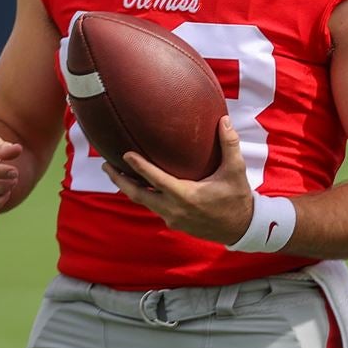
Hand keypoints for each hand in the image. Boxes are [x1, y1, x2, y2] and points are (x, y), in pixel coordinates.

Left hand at [106, 116, 253, 244]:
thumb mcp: (236, 171)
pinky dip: (143, 196)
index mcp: (186, 196)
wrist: (241, 227)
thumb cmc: (237, 198)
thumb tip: (224, 120)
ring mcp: (172, 218)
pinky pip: (153, 207)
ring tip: (117, 174)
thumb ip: (229, 145)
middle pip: (138, 194)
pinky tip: (141, 187)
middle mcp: (174, 209)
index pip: (156, 179)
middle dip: (120, 180)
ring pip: (143, 202)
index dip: (139, 166)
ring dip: (129, 188)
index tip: (125, 154)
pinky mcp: (174, 223)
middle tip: (106, 166)